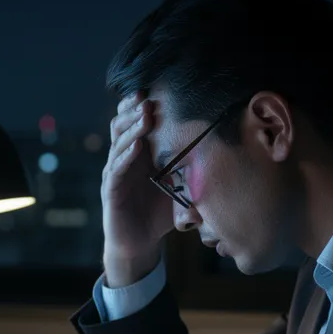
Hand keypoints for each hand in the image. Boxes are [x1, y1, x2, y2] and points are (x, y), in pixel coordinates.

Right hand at [102, 92, 174, 287]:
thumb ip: (189, 169)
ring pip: (118, 143)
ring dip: (132, 128)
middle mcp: (122, 158)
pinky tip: (136, 144)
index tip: (153, 89)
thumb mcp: (178, 186)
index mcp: (137, 154)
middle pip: (122, 125)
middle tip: (146, 96)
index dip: (139, 105)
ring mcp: (114, 173)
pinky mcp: (111, 190)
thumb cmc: (157, 214)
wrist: (138, 244)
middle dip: (133, 109)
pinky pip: (116, 168)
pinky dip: (125, 155)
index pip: (134, 122)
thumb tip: (221, 152)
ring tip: (144, 114)